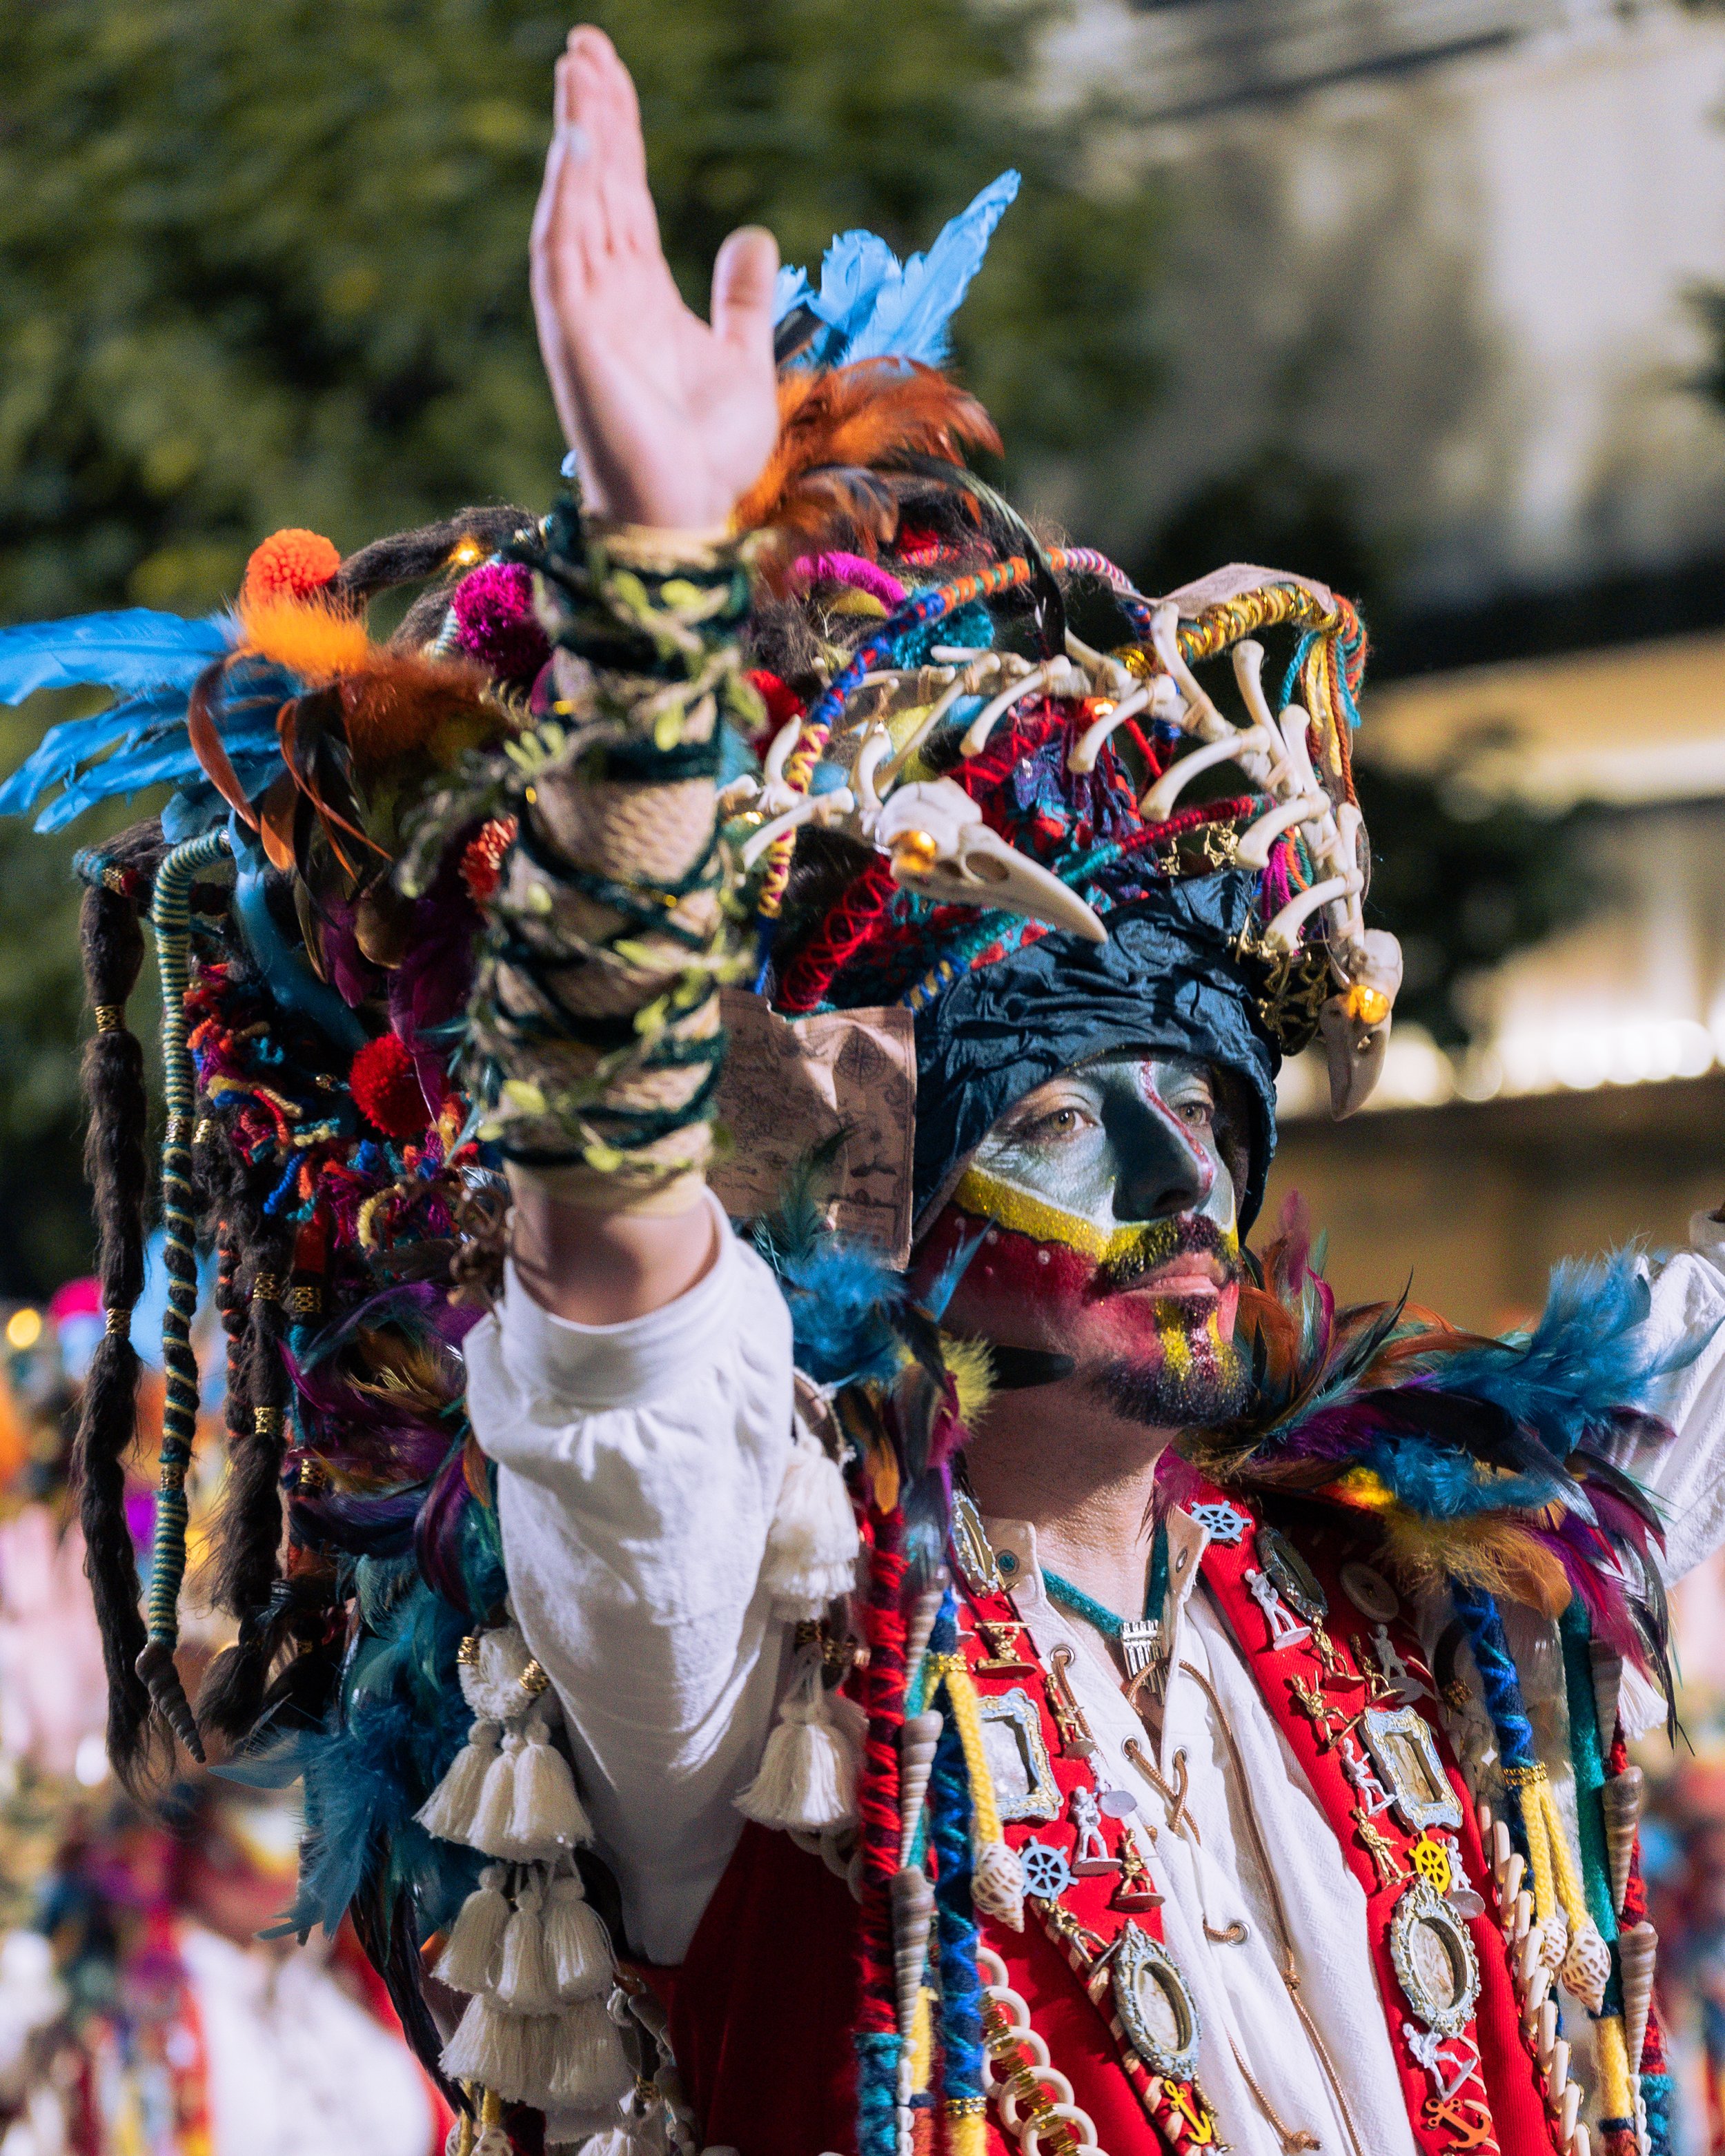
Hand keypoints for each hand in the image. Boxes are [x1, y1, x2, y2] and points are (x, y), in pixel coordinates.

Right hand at [530, 28, 780, 529]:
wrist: (688, 520)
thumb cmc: (707, 457)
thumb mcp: (744, 358)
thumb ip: (743, 298)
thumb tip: (755, 235)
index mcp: (641, 295)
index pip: (623, 193)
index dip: (617, 130)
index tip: (610, 68)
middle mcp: (605, 297)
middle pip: (595, 186)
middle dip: (590, 115)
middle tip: (584, 46)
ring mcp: (586, 316)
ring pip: (575, 208)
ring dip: (575, 142)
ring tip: (579, 75)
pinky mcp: (577, 340)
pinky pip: (564, 258)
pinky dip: (568, 204)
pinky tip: (577, 151)